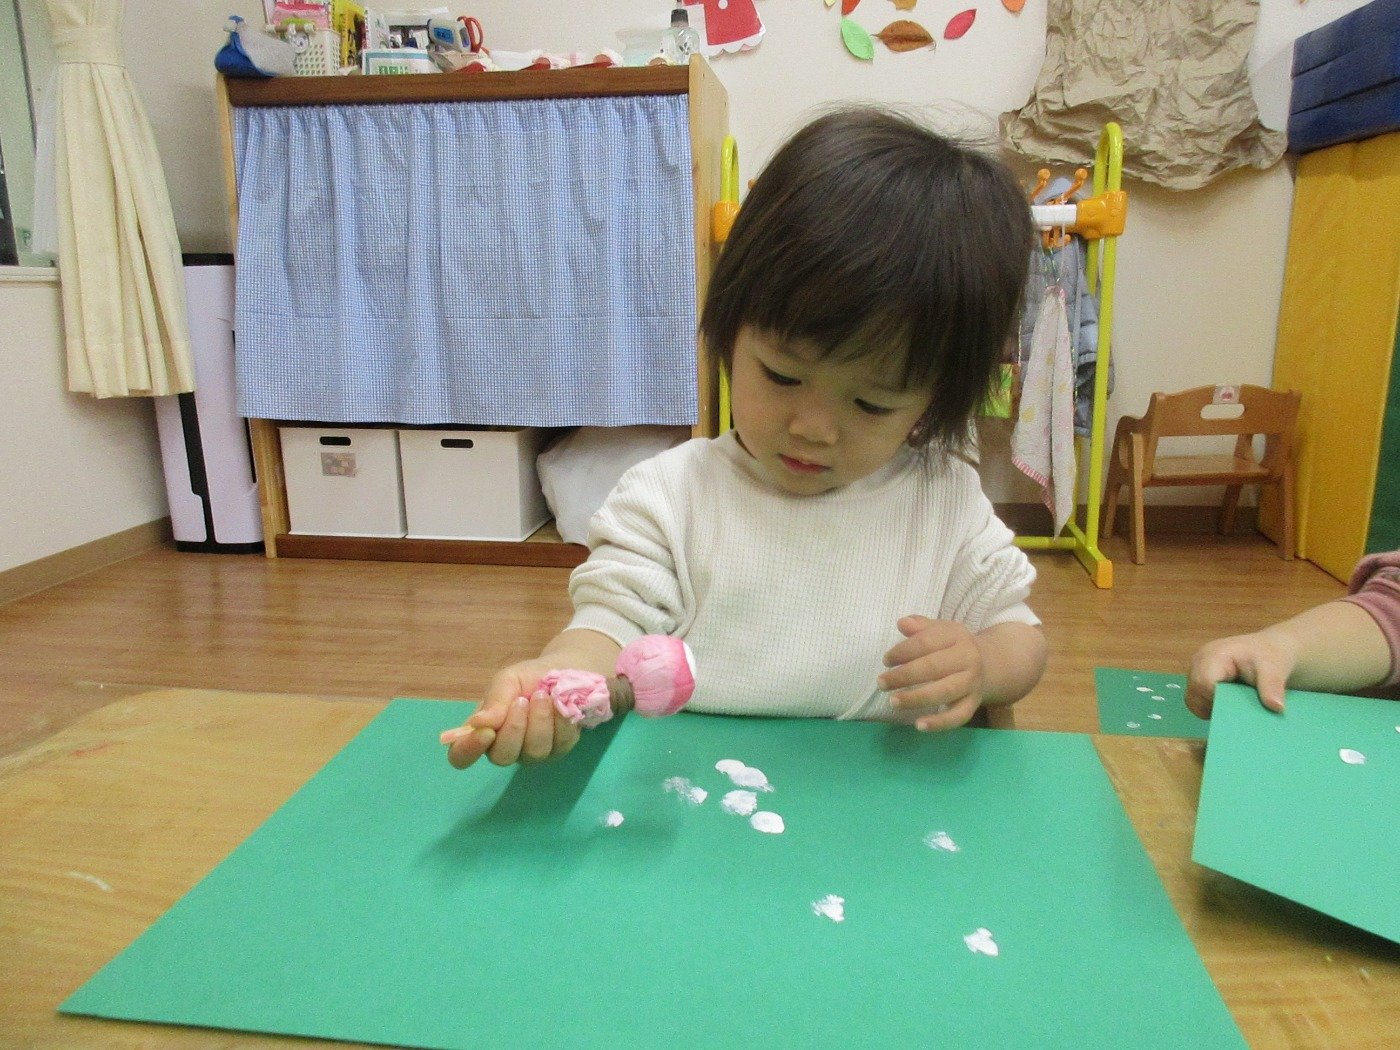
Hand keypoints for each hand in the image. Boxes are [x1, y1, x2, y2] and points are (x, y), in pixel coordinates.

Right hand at [440, 660, 581, 768]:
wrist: (565, 672)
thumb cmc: (528, 678)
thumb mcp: (507, 680)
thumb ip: (494, 700)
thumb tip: (477, 723)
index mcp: (482, 731)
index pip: (461, 756)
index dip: (468, 750)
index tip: (486, 732)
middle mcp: (504, 748)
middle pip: (501, 757)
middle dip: (514, 728)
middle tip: (522, 700)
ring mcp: (532, 753)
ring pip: (533, 752)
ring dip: (539, 721)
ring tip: (543, 695)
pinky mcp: (558, 750)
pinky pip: (559, 744)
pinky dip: (560, 721)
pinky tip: (560, 704)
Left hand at [879, 615, 986, 730]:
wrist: (988, 664)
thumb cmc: (952, 646)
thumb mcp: (940, 630)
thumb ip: (920, 627)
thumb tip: (902, 623)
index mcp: (956, 636)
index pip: (927, 642)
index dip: (904, 651)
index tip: (886, 661)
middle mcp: (967, 659)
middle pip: (934, 667)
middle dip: (905, 676)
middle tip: (881, 683)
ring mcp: (971, 683)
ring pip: (945, 692)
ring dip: (917, 698)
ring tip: (893, 702)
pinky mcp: (973, 704)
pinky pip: (958, 716)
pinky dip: (939, 723)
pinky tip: (919, 726)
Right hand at [1186, 630, 1296, 718]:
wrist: (1270, 649)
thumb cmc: (1271, 655)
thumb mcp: (1276, 669)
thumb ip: (1272, 687)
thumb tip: (1276, 708)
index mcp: (1214, 655)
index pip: (1203, 683)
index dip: (1218, 700)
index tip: (1238, 709)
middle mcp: (1199, 661)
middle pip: (1195, 693)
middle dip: (1215, 706)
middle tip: (1239, 709)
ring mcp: (1196, 670)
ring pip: (1193, 699)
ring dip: (1212, 708)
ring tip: (1235, 705)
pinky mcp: (1199, 678)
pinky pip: (1196, 701)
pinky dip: (1210, 707)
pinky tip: (1229, 702)